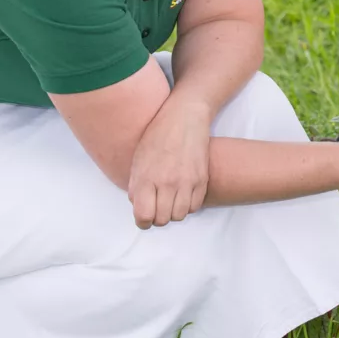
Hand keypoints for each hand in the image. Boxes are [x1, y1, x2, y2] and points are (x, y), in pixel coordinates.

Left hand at [128, 99, 212, 228]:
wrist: (184, 117)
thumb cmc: (157, 136)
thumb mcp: (138, 159)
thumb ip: (136, 186)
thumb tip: (140, 207)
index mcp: (146, 177)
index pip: (144, 216)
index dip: (142, 220)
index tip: (144, 215)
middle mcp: (167, 182)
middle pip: (162, 219)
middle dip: (157, 216)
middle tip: (156, 205)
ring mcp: (187, 182)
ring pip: (180, 216)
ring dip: (173, 212)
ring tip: (170, 199)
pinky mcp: (202, 179)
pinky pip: (195, 206)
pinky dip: (188, 205)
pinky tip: (182, 193)